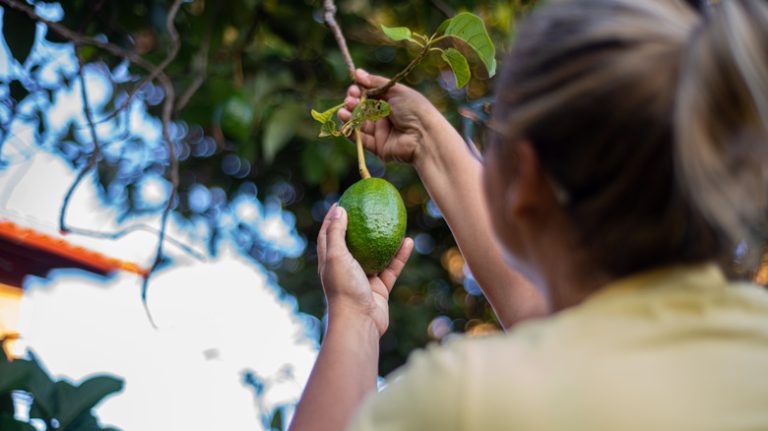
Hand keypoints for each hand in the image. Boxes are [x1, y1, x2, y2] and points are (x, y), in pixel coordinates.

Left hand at [317, 204, 413, 335]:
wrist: (359, 322)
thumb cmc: (344, 288)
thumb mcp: (336, 256)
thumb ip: (336, 234)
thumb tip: (339, 209)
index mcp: (330, 261)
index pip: (328, 234)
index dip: (332, 218)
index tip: (341, 202)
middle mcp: (346, 268)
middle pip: (353, 243)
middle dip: (360, 226)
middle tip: (370, 208)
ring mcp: (363, 278)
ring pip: (376, 254)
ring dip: (385, 240)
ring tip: (395, 222)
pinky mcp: (379, 288)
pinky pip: (391, 267)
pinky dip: (400, 256)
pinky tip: (408, 241)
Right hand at [338, 69, 448, 165]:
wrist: (424, 135)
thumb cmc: (414, 109)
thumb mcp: (395, 90)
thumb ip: (375, 82)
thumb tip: (357, 73)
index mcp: (391, 101)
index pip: (369, 95)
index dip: (359, 91)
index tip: (354, 87)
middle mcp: (385, 116)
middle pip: (362, 108)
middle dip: (353, 102)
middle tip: (351, 99)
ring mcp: (381, 132)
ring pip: (359, 123)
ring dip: (349, 115)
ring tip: (345, 110)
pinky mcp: (377, 146)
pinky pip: (360, 139)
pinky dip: (350, 130)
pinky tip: (344, 120)